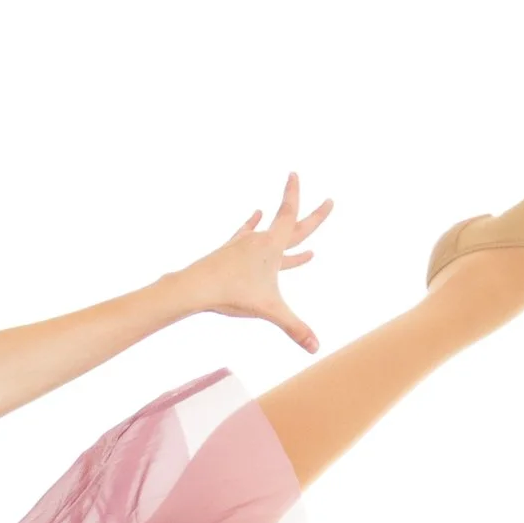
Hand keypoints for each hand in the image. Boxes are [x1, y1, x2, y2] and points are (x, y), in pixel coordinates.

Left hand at [175, 173, 332, 350]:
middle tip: (327, 201)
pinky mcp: (229, 251)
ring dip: (283, 228)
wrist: (196, 286)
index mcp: (272, 246)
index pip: (292, 217)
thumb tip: (316, 349)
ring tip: (292, 222)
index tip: (297, 174)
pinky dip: (252, 226)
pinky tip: (254, 216)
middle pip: (291, 224)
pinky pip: (246, 234)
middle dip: (311, 215)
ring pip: (268, 233)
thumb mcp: (269, 311)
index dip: (301, 199)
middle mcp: (259, 240)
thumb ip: (294, 328)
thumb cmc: (232, 293)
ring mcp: (243, 244)